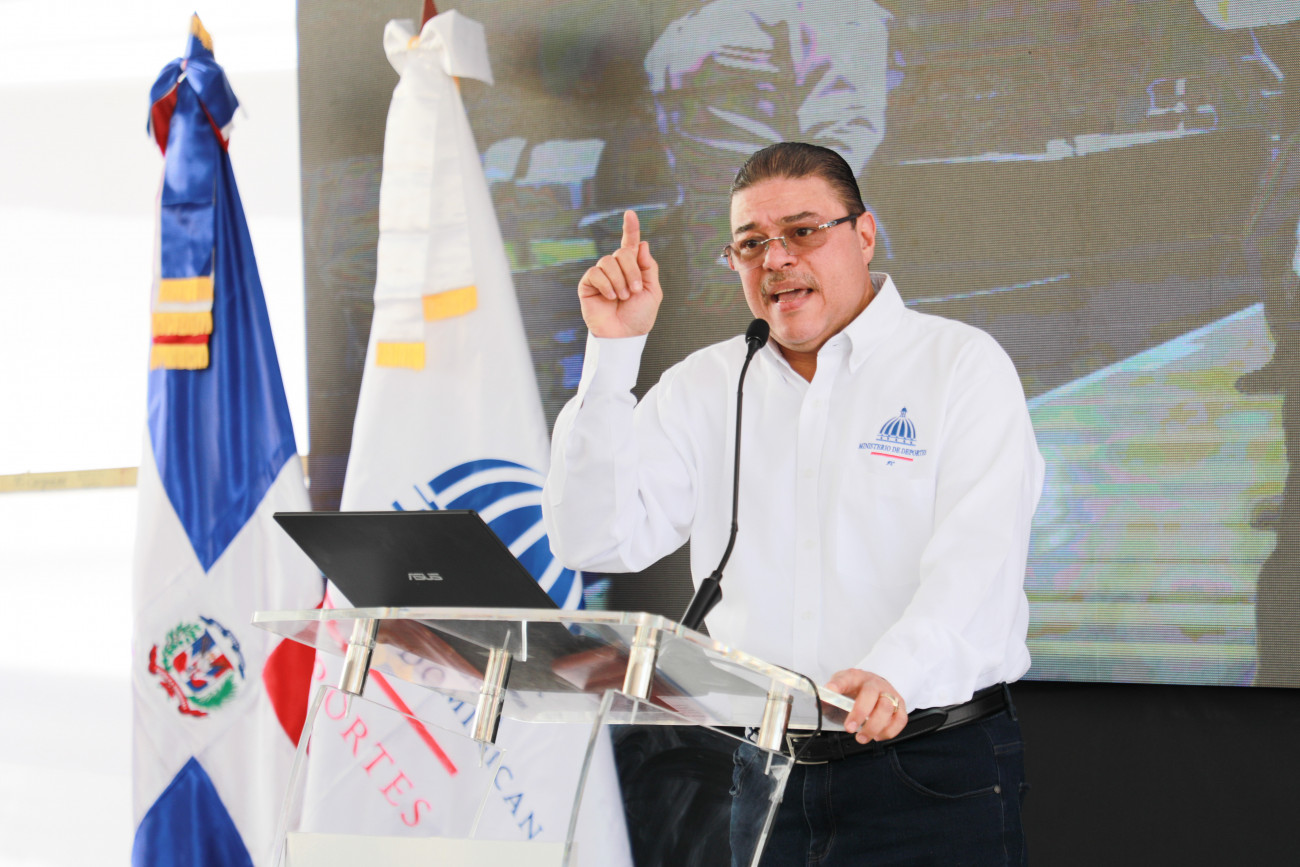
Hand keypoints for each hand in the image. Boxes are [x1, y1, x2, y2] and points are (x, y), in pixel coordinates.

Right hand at [577, 210, 662, 337]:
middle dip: (632, 270)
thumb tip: (642, 243)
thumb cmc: (639, 316)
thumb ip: (648, 267)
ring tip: (622, 297)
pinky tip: (610, 296)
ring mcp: (601, 275)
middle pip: (622, 252)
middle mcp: (616, 268)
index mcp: (633, 268)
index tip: (630, 213)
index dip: (630, 228)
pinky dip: (606, 284)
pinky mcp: (588, 284)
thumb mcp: (652, 291)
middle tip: (634, 291)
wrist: (624, 335)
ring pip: (609, 261)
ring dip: (620, 280)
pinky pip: (596, 272)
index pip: (631, 243)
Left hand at [825, 668, 907, 743]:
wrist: (874, 687)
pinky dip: (889, 731)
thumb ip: (829, 699)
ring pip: (887, 707)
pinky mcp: (900, 705)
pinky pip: (900, 719)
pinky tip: (878, 736)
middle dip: (860, 713)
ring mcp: (889, 693)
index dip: (838, 684)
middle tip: (849, 728)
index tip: (831, 690)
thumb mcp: (839, 692)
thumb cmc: (855, 692)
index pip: (845, 678)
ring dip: (874, 726)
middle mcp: (873, 682)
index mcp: (855, 677)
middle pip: (870, 694)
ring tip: (862, 737)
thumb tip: (820, 703)